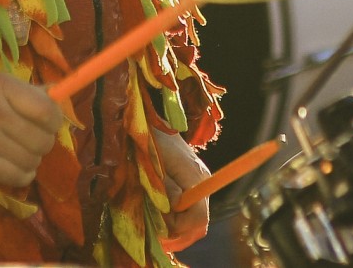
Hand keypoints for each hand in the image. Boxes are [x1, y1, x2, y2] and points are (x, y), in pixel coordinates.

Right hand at [0, 71, 62, 187]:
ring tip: (21, 153)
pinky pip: (15, 176)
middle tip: (33, 140)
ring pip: (31, 160)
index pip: (46, 110)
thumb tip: (61, 95)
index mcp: (1, 86)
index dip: (55, 121)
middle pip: (42, 140)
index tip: (50, 124)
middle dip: (44, 143)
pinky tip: (16, 167)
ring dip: (32, 160)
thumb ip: (29, 91)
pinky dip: (22, 175)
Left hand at [154, 128, 210, 251]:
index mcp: (196, 178)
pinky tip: (159, 211)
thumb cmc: (151, 140)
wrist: (151, 122)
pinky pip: (188, 210)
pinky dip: (174, 217)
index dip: (180, 229)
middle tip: (155, 224)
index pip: (199, 219)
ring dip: (173, 225)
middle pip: (198, 224)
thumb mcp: (153, 165)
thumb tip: (171, 211)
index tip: (160, 225)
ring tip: (154, 217)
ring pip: (193, 219)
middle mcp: (201, 183)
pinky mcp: (190, 183)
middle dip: (176, 230)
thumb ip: (164, 189)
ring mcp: (197, 183)